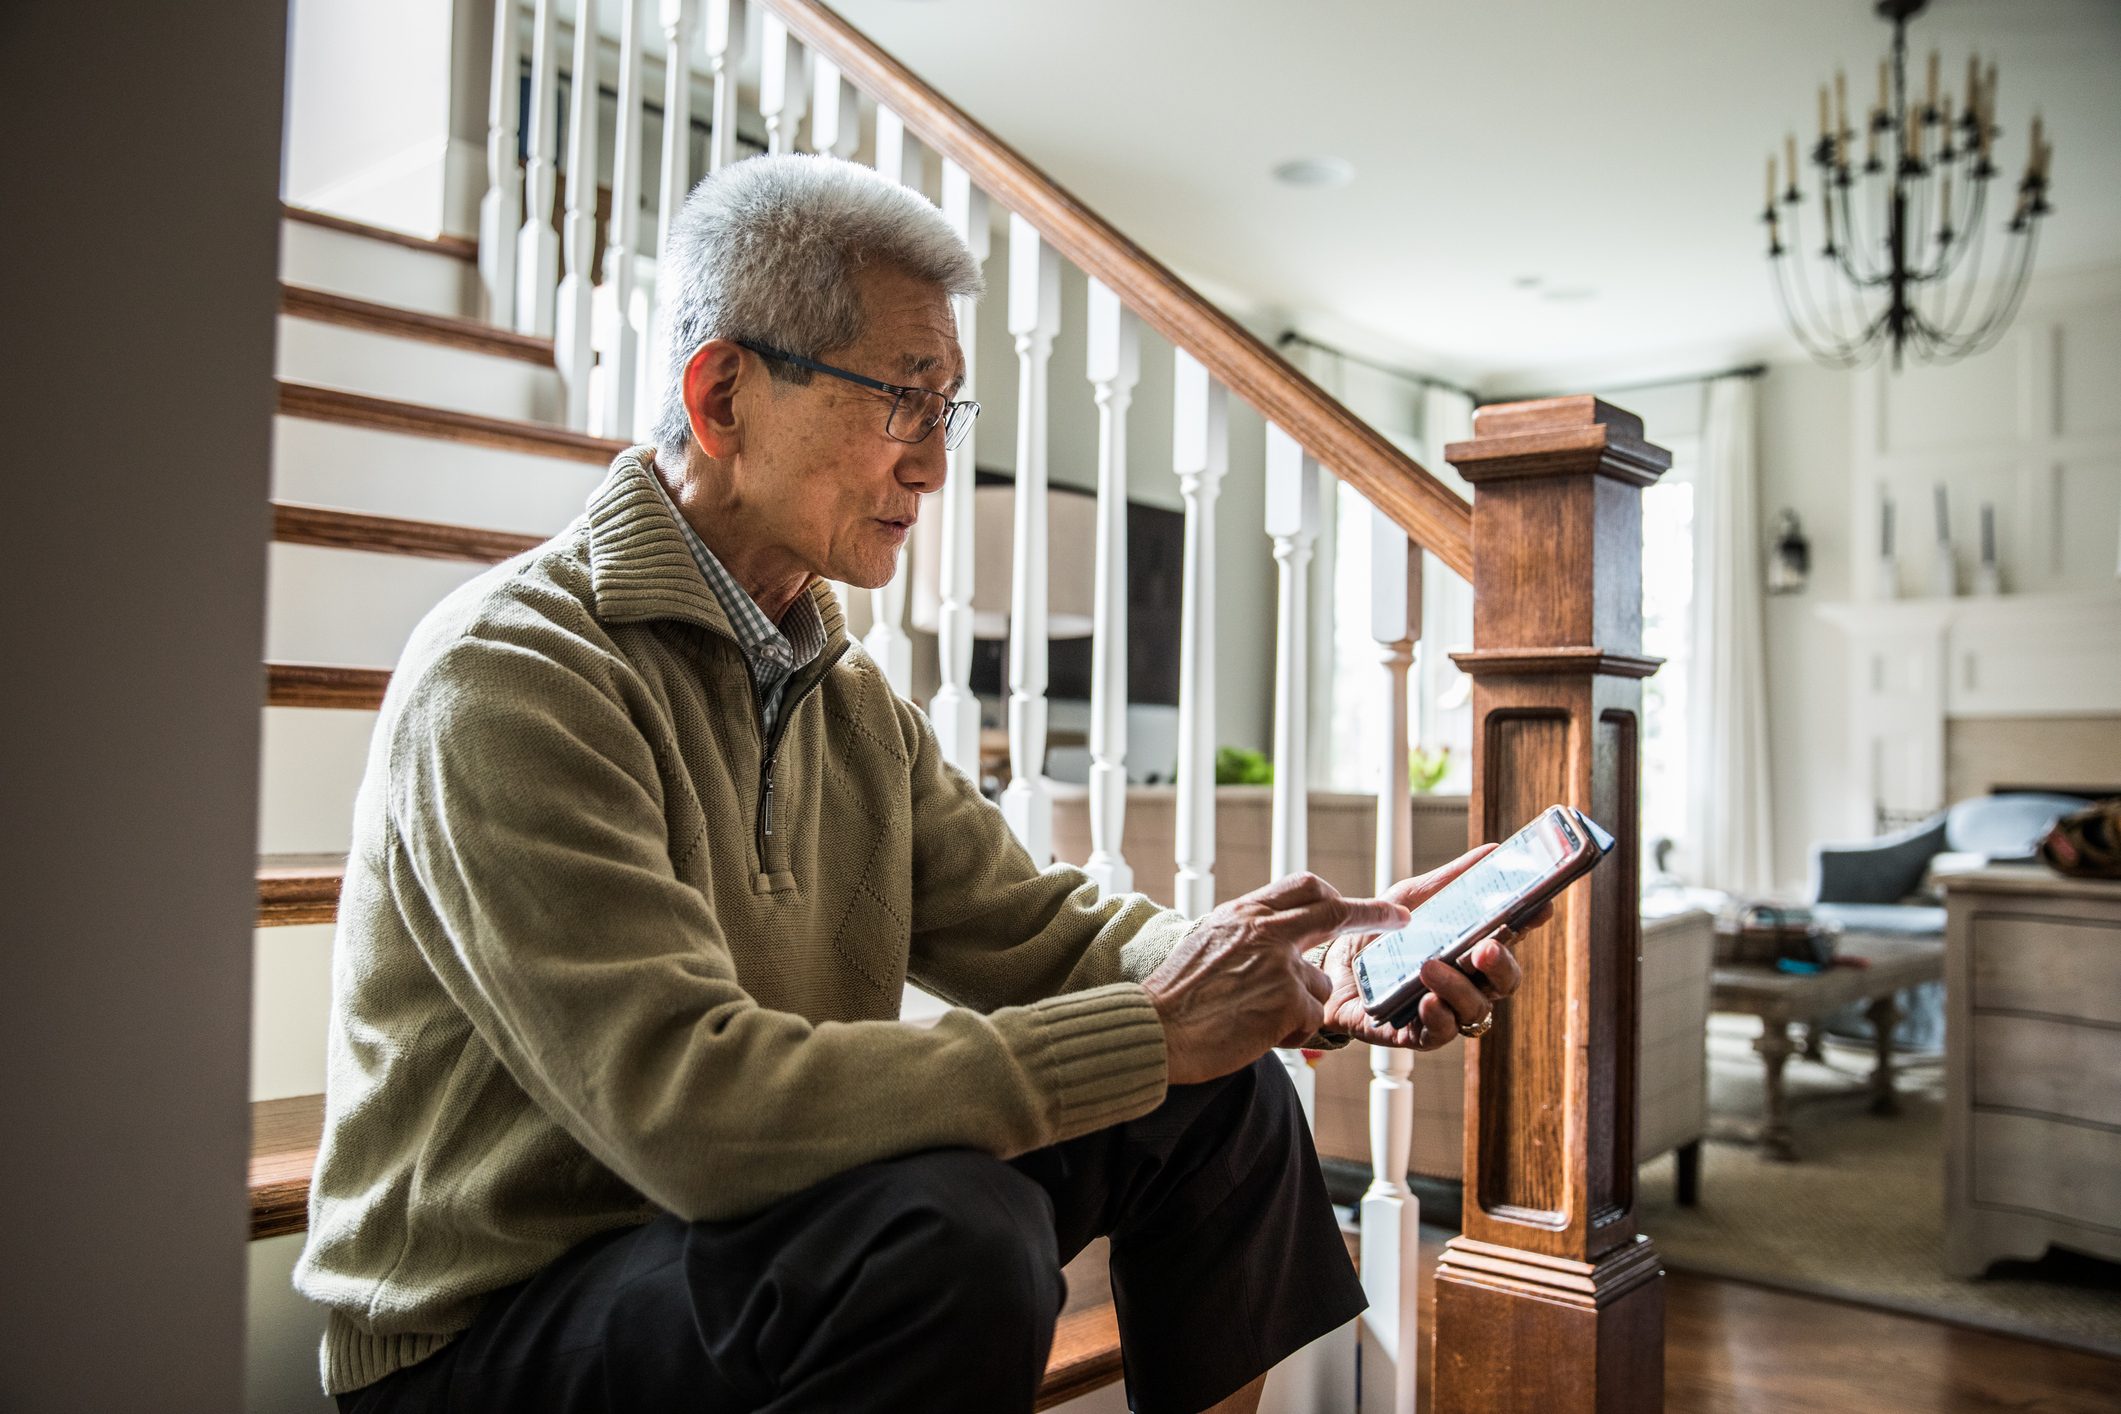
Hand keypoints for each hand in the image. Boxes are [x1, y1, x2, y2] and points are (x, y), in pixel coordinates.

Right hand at [1143, 873, 1411, 1085]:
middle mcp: (1266, 930)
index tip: (1359, 900)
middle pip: (1334, 912)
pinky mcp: (1289, 1002)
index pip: (1304, 887)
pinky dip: (1292, 1030)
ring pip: (1321, 982)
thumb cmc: (1175, 994)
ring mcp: (1281, 964)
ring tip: (1256, 1017)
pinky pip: (1312, 1016)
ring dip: (1301, 1003)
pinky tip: (1257, 1033)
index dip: (1338, 894)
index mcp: (1245, 912)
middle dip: (1373, 914)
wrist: (1157, 1029)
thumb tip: (1279, 932)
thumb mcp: (1208, 940)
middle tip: (1399, 917)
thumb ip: (1248, 932)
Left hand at [1315, 845, 1544, 1050]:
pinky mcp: (1416, 1033)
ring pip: (1476, 1009)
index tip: (1541, 907)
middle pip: (1504, 980)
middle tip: (1485, 946)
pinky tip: (1426, 1000)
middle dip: (1501, 964)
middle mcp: (1467, 981)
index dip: (1530, 923)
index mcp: (1471, 946)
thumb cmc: (1379, 933)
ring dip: (1459, 988)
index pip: (1512, 937)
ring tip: (1431, 967)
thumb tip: (1493, 850)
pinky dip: (1438, 1016)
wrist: (1328, 964)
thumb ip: (1452, 879)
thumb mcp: (1412, 898)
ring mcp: (1445, 1008)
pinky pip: (1440, 1033)